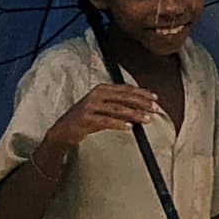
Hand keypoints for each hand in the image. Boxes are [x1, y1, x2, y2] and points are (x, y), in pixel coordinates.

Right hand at [47, 81, 164, 150]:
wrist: (63, 129)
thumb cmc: (85, 118)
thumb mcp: (102, 107)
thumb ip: (118, 105)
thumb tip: (140, 107)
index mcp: (102, 89)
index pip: (126, 89)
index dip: (142, 93)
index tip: (155, 98)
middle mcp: (96, 95)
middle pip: (124, 97)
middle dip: (142, 103)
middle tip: (155, 109)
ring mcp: (91, 106)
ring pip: (118, 109)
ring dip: (134, 114)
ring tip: (146, 119)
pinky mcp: (87, 119)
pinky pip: (107, 121)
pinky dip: (119, 124)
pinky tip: (130, 127)